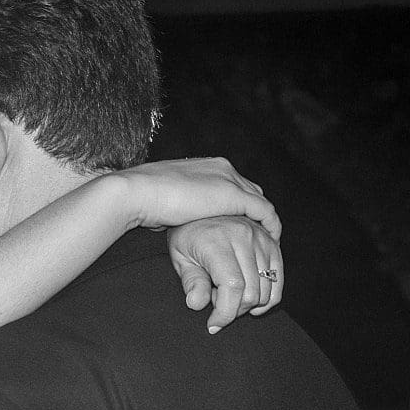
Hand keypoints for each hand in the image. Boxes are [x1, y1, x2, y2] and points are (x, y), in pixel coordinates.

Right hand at [109, 157, 281, 241]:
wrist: (139, 192)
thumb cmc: (142, 199)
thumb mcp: (166, 201)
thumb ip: (179, 205)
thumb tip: (174, 217)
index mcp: (206, 166)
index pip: (233, 184)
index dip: (240, 206)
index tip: (240, 226)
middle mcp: (222, 168)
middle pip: (250, 191)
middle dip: (255, 213)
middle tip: (258, 237)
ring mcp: (229, 179)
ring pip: (260, 200)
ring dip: (264, 221)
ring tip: (266, 243)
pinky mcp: (234, 195)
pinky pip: (264, 211)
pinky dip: (270, 226)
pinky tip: (270, 241)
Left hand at [168, 215, 283, 331]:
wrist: (203, 208)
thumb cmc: (189, 235)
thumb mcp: (181, 259)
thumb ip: (191, 282)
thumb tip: (196, 304)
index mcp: (218, 242)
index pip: (233, 287)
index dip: (225, 313)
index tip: (214, 324)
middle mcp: (243, 238)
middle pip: (252, 293)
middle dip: (234, 310)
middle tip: (217, 303)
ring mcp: (261, 239)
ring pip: (266, 290)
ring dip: (248, 303)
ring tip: (229, 291)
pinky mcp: (272, 244)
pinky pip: (278, 280)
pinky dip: (267, 297)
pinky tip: (250, 298)